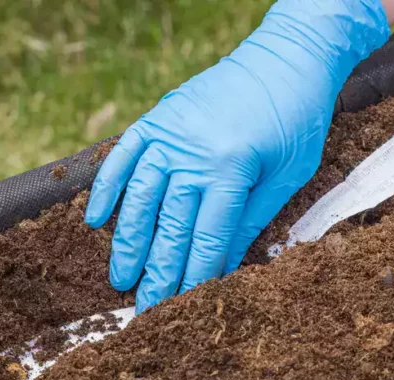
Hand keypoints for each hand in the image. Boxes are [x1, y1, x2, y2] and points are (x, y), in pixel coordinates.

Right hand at [85, 0, 389, 311]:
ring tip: (120, 278)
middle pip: (170, 225)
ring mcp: (170, 132)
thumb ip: (252, 219)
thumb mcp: (289, 175)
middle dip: (157, 272)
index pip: (208, 238)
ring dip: (128, 241)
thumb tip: (222, 267)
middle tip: (144, 309)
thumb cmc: (297, 119)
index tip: (181, 307)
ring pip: (140, 197)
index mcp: (232, 168)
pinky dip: (108, 188)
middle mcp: (194, 152)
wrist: (287, 56)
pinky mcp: (158, 117)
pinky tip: (95, 220)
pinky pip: (123, 156)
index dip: (193, 276)